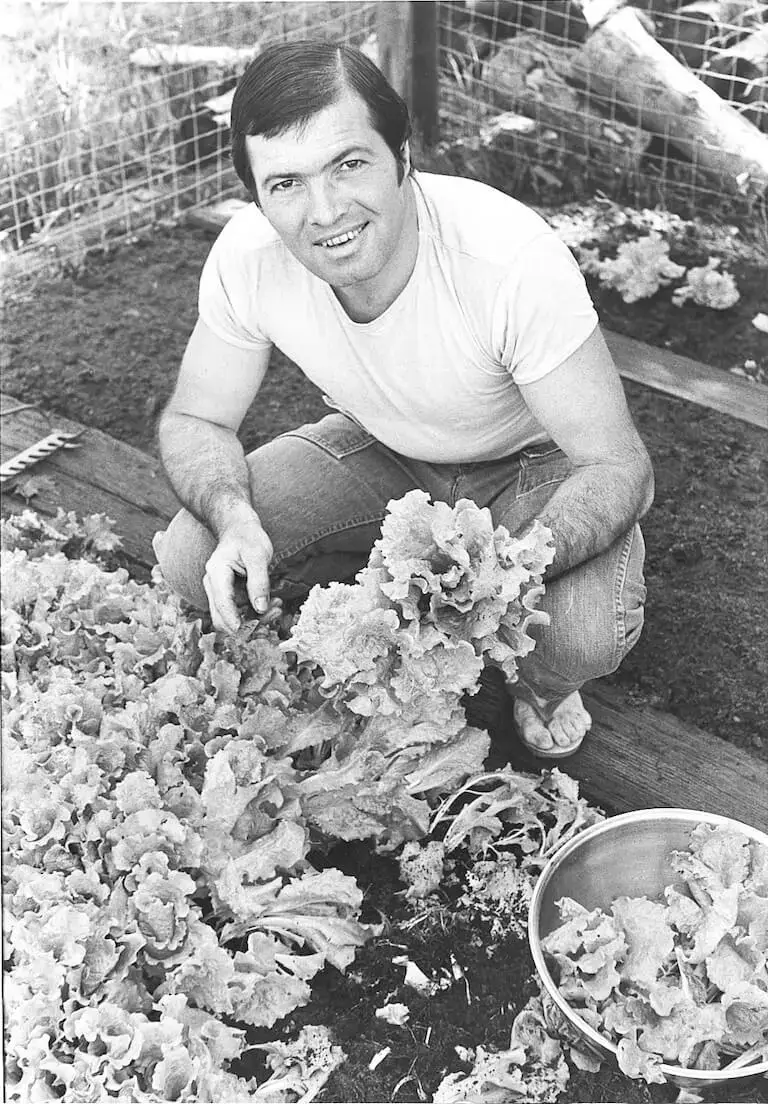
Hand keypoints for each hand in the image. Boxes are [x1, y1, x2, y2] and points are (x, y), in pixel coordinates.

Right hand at [202, 512, 273, 633]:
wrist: (239, 528)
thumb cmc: (248, 537)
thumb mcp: (258, 555)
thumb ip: (259, 581)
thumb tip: (260, 608)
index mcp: (216, 573)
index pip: (222, 603)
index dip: (234, 621)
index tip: (250, 632)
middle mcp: (213, 585)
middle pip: (222, 616)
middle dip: (247, 623)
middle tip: (273, 616)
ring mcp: (220, 592)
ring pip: (232, 617)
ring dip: (255, 618)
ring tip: (277, 608)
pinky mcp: (229, 595)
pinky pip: (240, 611)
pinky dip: (256, 612)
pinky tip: (273, 604)